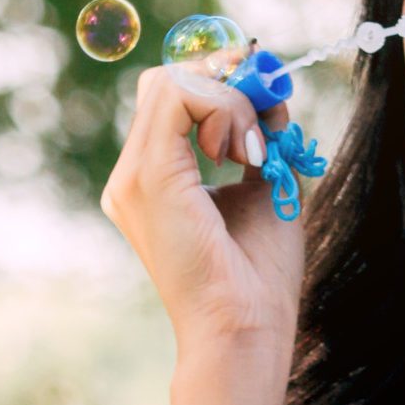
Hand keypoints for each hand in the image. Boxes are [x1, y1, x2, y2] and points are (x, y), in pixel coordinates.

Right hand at [99, 65, 304, 354]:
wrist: (244, 326)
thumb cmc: (256, 273)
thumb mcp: (266, 183)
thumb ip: (263, 133)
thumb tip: (273, 89)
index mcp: (152, 179)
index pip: (169, 97)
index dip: (218, 80)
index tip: (264, 92)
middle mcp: (131, 175)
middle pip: (165, 81)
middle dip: (224, 78)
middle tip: (265, 111)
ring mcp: (132, 176)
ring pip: (173, 83)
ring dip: (230, 101)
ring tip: (253, 152)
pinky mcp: (149, 176)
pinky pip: (180, 98)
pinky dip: (224, 109)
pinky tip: (242, 152)